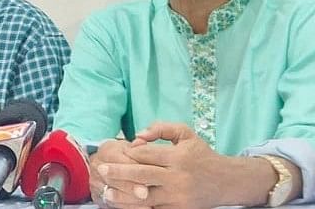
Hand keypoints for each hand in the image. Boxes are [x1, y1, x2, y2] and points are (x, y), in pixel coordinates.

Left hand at [98, 122, 225, 208]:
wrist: (227, 181)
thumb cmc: (201, 154)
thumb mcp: (185, 134)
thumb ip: (161, 129)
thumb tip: (138, 135)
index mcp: (177, 158)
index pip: (146, 155)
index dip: (130, 152)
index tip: (120, 151)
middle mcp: (177, 178)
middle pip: (142, 175)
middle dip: (119, 173)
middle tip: (102, 170)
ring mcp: (178, 197)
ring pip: (145, 197)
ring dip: (124, 195)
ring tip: (106, 192)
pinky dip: (138, 207)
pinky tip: (124, 204)